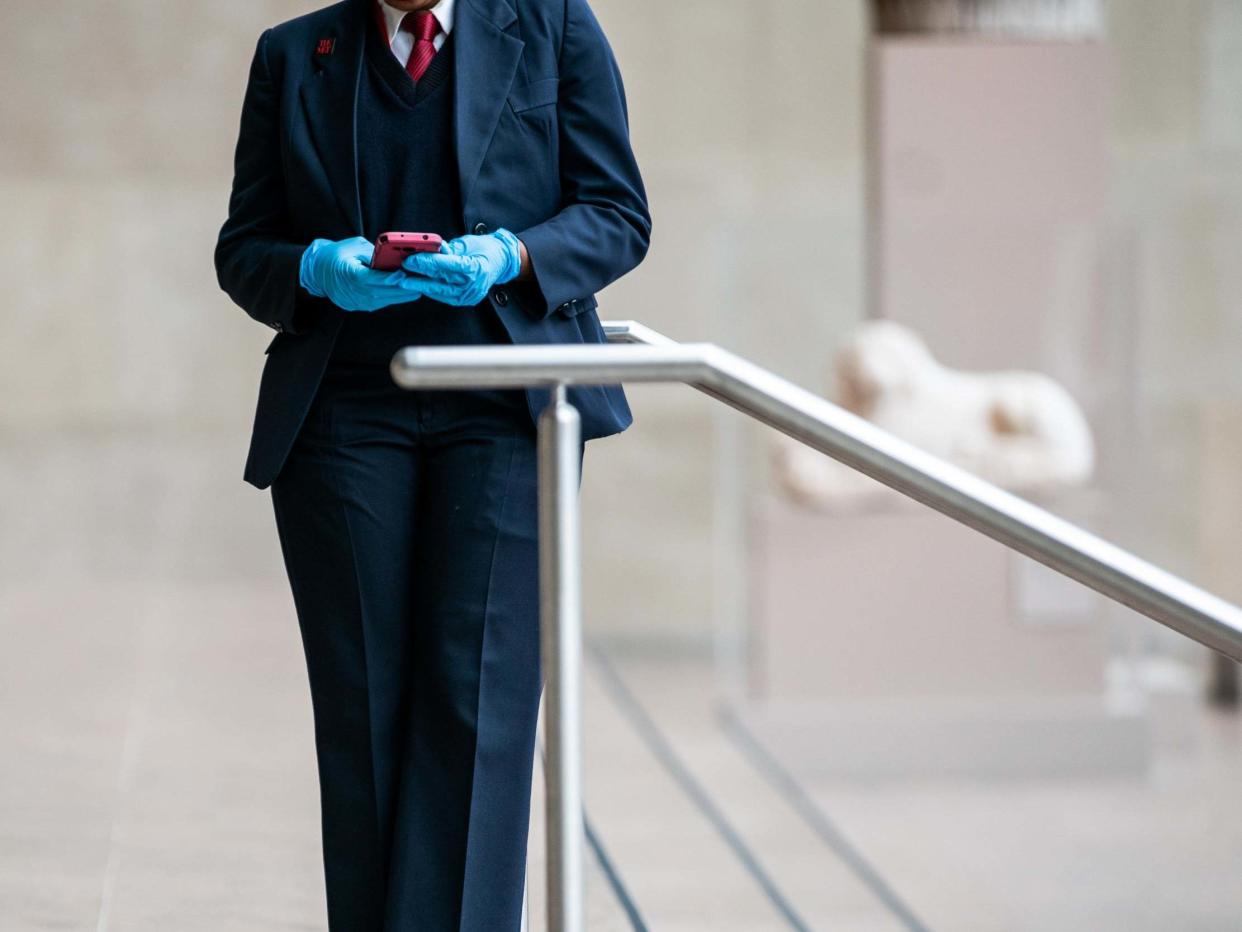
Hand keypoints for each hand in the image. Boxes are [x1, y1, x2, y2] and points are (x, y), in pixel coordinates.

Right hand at [299, 236, 433, 311]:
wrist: (318, 272)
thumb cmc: (337, 255)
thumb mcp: (354, 246)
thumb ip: (374, 253)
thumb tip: (394, 257)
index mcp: (349, 274)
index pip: (372, 278)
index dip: (389, 278)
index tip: (403, 275)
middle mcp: (353, 291)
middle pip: (382, 292)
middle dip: (402, 289)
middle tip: (420, 283)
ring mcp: (356, 301)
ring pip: (383, 300)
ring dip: (401, 296)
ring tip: (417, 289)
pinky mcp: (360, 306)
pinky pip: (380, 303)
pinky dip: (392, 298)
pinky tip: (404, 293)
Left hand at [400, 229, 522, 306]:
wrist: (502, 262)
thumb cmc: (485, 249)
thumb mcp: (467, 243)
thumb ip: (448, 249)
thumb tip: (429, 249)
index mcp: (476, 267)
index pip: (447, 265)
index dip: (427, 262)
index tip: (411, 258)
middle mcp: (473, 284)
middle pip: (441, 280)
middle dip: (419, 275)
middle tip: (402, 270)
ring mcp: (470, 295)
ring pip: (440, 291)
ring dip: (421, 285)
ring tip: (405, 280)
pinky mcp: (465, 300)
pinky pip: (444, 296)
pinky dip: (431, 291)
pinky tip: (419, 285)